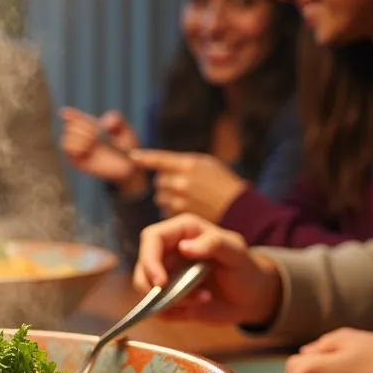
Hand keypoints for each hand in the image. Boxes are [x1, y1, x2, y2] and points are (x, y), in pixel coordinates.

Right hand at [58, 107, 147, 194]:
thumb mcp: (123, 128)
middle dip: (83, 126)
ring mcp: (78, 151)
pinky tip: (88, 148)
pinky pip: (68, 149)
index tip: (65, 112)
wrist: (129, 165)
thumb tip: (103, 124)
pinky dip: (77, 145)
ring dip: (80, 136)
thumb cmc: (126, 147)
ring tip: (93, 142)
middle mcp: (81, 139)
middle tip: (96, 132)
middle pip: (69, 126)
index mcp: (89, 128)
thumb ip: (115, 119)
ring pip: (66, 138)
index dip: (68, 114)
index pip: (73, 119)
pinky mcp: (77, 162)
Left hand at [130, 150, 247, 221]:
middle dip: (165, 184)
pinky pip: (166, 212)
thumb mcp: (206, 164)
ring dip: (167, 198)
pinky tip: (186, 210)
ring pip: (161, 198)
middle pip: (159, 182)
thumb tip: (159, 166)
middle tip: (180, 187)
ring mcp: (181, 200)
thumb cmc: (222, 183)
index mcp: (189, 165)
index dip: (145, 158)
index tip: (133, 157)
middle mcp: (182, 181)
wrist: (239, 208)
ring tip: (185, 199)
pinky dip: (172, 211)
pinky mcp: (181, 216)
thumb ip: (182, 164)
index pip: (160, 159)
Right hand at [133, 213, 280, 324]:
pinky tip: (198, 307)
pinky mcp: (169, 298)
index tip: (160, 282)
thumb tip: (183, 247)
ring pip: (147, 291)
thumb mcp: (236, 252)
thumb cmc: (245, 268)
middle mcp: (169, 252)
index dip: (149, 259)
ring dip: (171, 301)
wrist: (251, 298)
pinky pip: (158, 309)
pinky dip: (175, 313)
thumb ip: (213, 244)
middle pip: (142, 267)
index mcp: (182, 232)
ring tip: (203, 299)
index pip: (151, 238)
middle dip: (154, 287)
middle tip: (178, 299)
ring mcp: (167, 276)